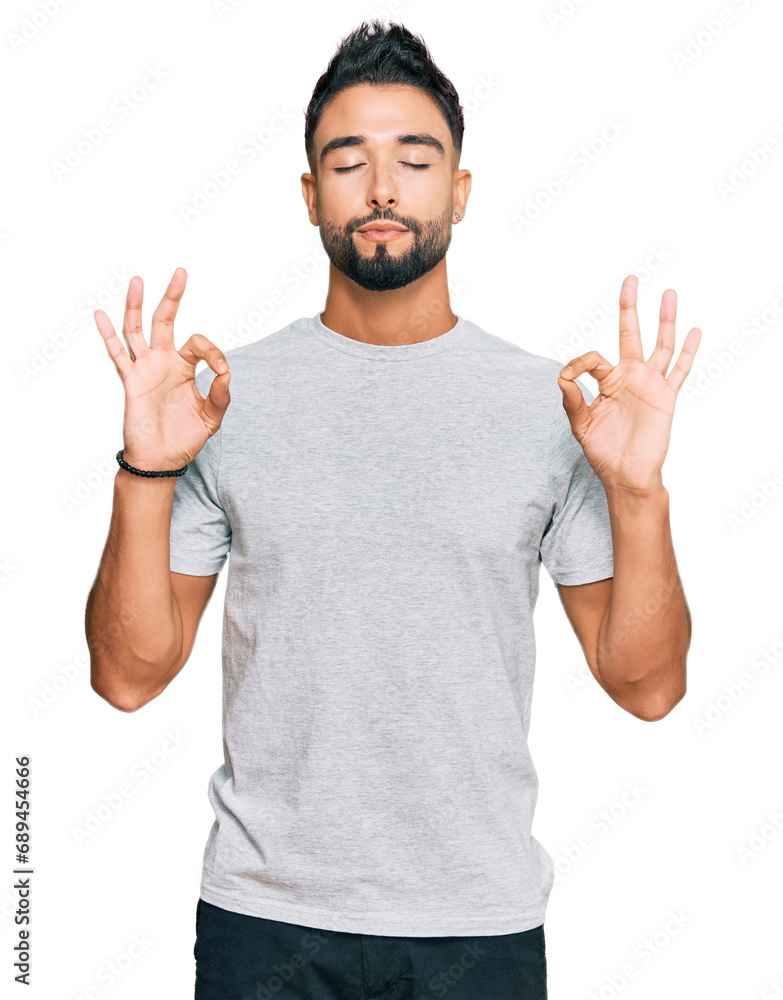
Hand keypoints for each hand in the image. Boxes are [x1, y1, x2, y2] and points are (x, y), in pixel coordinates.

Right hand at [94, 267, 230, 470]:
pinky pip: (118, 355)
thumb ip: (221, 395)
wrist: (161, 460)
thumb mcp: (212, 418)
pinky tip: (102, 315)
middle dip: (172, 297)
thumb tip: (226, 373)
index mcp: (186, 368)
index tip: (221, 368)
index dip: (213, 351)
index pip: (198, 344)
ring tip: (139, 281)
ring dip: (137, 306)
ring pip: (138, 330)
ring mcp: (145, 369)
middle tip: (180, 273)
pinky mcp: (131, 381)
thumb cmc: (185, 438)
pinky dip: (109, 335)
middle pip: (165, 321)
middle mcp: (164, 362)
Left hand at [558, 275, 700, 493]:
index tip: (570, 376)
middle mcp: (629, 377)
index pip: (593, 358)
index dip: (579, 363)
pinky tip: (695, 331)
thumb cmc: (603, 451)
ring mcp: (650, 384)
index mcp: (607, 381)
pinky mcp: (666, 396)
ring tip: (669, 293)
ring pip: (660, 344)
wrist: (626, 474)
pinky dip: (689, 351)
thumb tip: (562, 376)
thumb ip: (571, 399)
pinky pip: (680, 370)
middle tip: (630, 280)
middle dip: (629, 307)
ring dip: (665, 319)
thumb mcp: (580, 425)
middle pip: (630, 334)